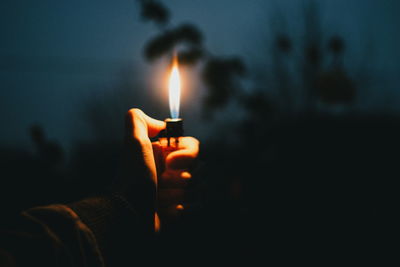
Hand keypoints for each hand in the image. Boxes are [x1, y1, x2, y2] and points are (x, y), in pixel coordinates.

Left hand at [121, 109, 198, 231]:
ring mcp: (177, 191)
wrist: (127, 215)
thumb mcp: (133, 143)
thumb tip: (161, 123)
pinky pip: (198, 205)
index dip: (187, 155)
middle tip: (160, 184)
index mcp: (165, 154)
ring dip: (179, 195)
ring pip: (200, 188)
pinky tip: (168, 212)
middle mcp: (172, 170)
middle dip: (181, 179)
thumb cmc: (132, 179)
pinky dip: (184, 210)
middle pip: (200, 168)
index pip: (194, 147)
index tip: (170, 163)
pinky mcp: (180, 210)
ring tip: (160, 200)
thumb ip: (138, 120)